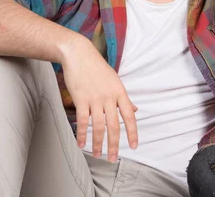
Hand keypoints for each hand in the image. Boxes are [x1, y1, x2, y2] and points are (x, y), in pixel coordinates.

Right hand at [59, 36, 137, 161]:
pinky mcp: (81, 99)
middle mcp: (109, 97)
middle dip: (114, 144)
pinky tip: (81, 144)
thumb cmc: (98, 68)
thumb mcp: (115, 81)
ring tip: (98, 155)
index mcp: (120, 93)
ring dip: (98, 143)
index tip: (134, 146)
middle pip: (114, 125)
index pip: (129, 116)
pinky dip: (82, 134)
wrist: (79, 55)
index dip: (133, 132)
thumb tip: (135, 110)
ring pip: (99, 126)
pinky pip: (83, 121)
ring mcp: (95, 99)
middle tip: (113, 159)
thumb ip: (125, 98)